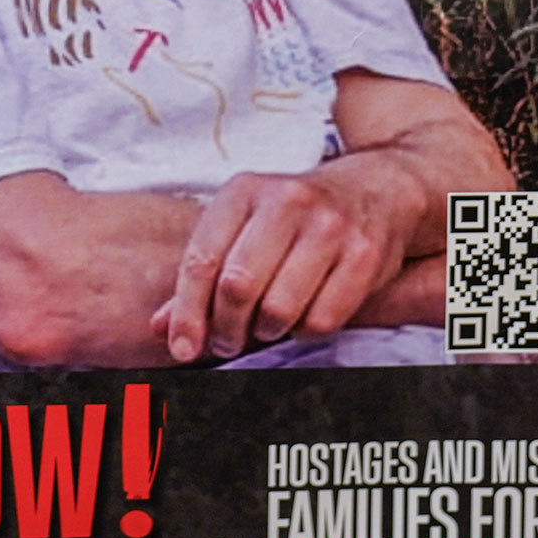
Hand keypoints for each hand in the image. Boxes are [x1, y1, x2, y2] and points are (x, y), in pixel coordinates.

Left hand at [153, 155, 421, 361]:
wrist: (376, 189)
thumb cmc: (294, 217)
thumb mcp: (243, 226)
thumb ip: (202, 274)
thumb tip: (161, 326)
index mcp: (243, 190)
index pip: (202, 260)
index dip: (188, 312)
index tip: (182, 348)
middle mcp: (286, 200)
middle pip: (238, 287)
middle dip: (226, 328)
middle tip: (227, 342)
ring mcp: (329, 226)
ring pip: (279, 308)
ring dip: (267, 332)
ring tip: (267, 325)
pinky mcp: (364, 254)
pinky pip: (321, 319)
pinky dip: (305, 331)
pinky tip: (303, 315)